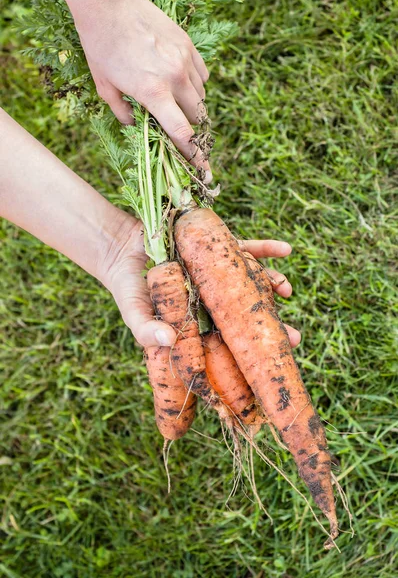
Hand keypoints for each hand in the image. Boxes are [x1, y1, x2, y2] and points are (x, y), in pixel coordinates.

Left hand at [58, 0, 211, 180]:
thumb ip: (123, 113)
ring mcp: (184, 60)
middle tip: (182, 132)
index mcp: (153, 93)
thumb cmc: (101, 46)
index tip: (204, 169)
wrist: (108, 4)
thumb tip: (136, 127)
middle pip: (197, 117)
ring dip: (193, 107)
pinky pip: (202, 75)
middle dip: (192, 129)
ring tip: (176, 104)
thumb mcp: (105, 87)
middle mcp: (174, 78)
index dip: (194, 154)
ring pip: (201, 96)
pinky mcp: (188, 46)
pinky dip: (196, 85)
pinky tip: (182, 83)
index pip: (181, 133)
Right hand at [98, 216, 300, 347]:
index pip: (228, 345)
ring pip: (251, 283)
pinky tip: (286, 250)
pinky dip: (266, 248)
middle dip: (271, 328)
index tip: (271, 365)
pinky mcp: (216, 249)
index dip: (249, 357)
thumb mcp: (133, 311)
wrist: (122, 248)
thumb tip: (168, 340)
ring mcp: (217, 274)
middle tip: (295, 338)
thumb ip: (145, 329)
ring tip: (287, 290)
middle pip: (247, 317)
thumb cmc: (127, 287)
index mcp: (198, 323)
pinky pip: (245, 248)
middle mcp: (213, 301)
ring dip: (273, 286)